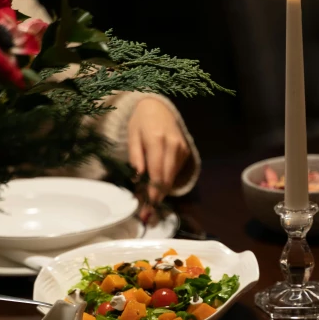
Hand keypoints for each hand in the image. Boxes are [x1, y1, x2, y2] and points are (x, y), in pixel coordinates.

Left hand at [128, 98, 189, 213]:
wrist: (158, 107)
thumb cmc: (141, 122)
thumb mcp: (132, 136)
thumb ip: (135, 157)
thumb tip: (138, 179)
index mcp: (157, 140)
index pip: (157, 172)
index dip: (153, 191)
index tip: (148, 206)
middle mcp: (173, 146)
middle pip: (167, 178)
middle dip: (158, 196)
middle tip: (148, 212)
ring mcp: (182, 149)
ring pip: (172, 177)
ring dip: (162, 191)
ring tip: (150, 202)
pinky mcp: (186, 152)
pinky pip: (175, 172)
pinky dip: (166, 180)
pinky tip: (157, 184)